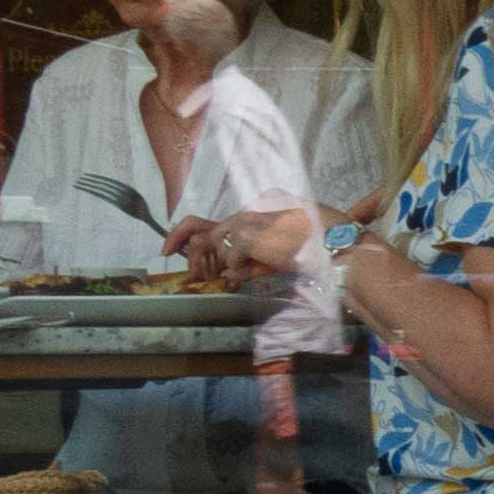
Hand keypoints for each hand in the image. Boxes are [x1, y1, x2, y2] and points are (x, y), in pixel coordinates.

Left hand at [162, 207, 315, 285]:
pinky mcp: (248, 236)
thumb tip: (227, 277)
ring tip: (246, 272)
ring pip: (213, 250)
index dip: (177, 235)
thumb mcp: (270, 257)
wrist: (328, 243)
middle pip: (196, 233)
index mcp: (246, 216)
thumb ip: (246, 263)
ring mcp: (244, 223)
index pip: (200, 222)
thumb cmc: (308, 250)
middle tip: (199, 278)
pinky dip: (243, 272)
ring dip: (225, 267)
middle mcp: (241, 215)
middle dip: (193, 259)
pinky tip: (264, 266)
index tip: (165, 250)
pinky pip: (231, 262)